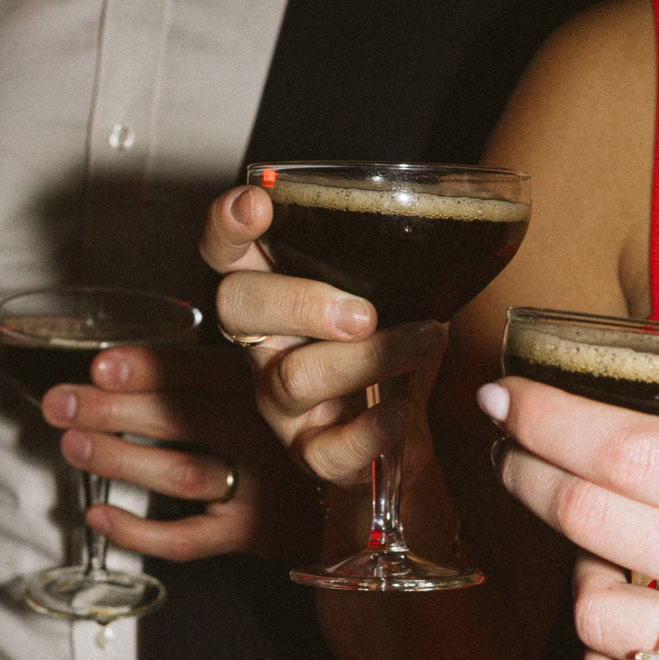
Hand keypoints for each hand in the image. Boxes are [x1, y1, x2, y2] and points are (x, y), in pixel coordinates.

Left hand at [42, 341, 319, 560]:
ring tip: (72, 447)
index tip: (100, 365)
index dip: (148, 369)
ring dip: (120, 459)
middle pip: (182, 418)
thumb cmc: (311, 429)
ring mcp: (261, 486)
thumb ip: (233, 365)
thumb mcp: (290, 381)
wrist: (366, 496)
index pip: (201, 373)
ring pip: (180, 473)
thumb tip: (141, 359)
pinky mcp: (253, 532)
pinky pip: (188, 538)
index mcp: (271, 386)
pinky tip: (100, 514)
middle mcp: (267, 434)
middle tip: (60, 404)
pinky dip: (138, 531)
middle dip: (112, 409)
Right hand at [199, 185, 446, 492]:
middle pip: (238, 308)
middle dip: (300, 301)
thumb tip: (434, 211)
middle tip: (364, 312)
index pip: (224, 253)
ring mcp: (280, 405)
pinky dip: (374, 428)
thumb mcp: (389, 298)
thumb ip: (390, 260)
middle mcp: (263, 347)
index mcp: (273, 297)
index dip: (226, 227)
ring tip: (425, 341)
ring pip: (295, 377)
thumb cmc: (388, 357)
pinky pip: (329, 448)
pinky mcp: (311, 455)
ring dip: (366, 358)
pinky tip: (403, 411)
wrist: (402, 442)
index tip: (257, 204)